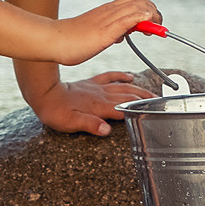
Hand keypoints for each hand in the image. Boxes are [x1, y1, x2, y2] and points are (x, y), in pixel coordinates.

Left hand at [28, 71, 153, 137]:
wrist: (45, 93)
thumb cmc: (57, 111)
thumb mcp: (71, 123)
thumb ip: (90, 125)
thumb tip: (106, 130)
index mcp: (99, 106)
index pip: (124, 107)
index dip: (139, 109)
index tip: (153, 111)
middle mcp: (101, 95)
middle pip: (128, 95)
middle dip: (144, 98)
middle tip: (159, 101)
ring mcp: (98, 87)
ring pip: (123, 86)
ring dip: (138, 89)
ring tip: (151, 92)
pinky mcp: (92, 82)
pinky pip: (110, 76)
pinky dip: (121, 75)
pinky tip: (130, 75)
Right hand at [48, 0, 161, 65]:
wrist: (54, 41)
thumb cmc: (71, 40)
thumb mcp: (97, 34)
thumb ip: (110, 32)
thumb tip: (122, 35)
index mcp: (107, 11)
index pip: (134, 0)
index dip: (147, 9)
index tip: (151, 24)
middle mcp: (109, 11)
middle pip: (140, 0)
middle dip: (154, 12)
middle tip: (156, 28)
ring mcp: (107, 19)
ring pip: (137, 6)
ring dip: (152, 15)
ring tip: (153, 30)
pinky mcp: (105, 30)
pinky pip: (128, 19)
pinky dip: (142, 19)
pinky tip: (147, 26)